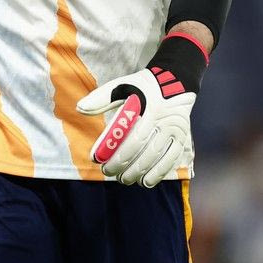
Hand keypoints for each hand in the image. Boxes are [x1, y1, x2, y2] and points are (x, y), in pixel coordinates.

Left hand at [77, 67, 195, 186]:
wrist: (176, 81)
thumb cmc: (144, 86)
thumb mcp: (123, 85)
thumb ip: (102, 97)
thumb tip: (80, 108)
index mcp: (152, 109)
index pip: (134, 140)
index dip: (117, 156)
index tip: (102, 164)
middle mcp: (167, 122)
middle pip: (146, 153)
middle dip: (127, 168)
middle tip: (110, 174)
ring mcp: (177, 132)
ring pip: (159, 159)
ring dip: (141, 173)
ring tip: (125, 180)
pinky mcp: (183, 138)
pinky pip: (172, 160)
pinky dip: (159, 173)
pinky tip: (146, 182)